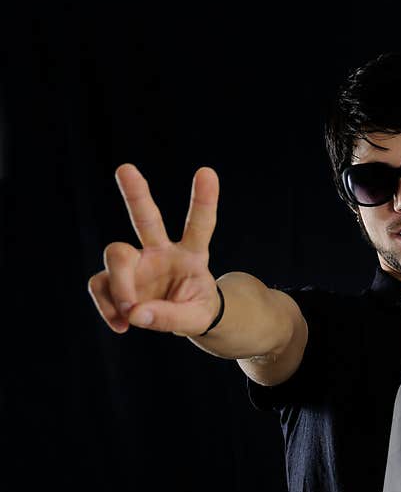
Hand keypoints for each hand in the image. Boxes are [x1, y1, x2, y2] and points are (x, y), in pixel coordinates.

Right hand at [87, 164, 221, 335]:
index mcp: (192, 254)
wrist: (181, 317)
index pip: (199, 224)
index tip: (207, 172)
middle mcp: (161, 251)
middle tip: (126, 168)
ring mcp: (137, 263)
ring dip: (120, 285)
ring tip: (130, 313)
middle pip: (147, 218)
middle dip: (136, 194)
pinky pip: (101, 286)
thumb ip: (170, 317)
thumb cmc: (195, 309)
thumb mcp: (196, 318)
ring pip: (116, 254)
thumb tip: (135, 313)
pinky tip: (121, 324)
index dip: (203, 200)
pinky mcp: (116, 278)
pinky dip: (108, 307)